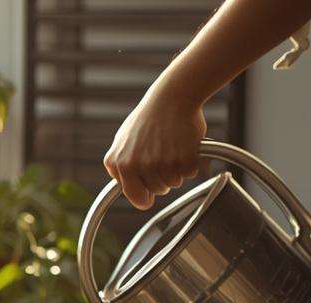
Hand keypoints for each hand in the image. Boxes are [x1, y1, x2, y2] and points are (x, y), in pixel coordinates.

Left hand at [104, 87, 207, 210]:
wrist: (172, 97)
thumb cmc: (148, 118)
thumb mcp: (122, 140)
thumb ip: (119, 165)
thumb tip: (120, 186)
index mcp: (120, 164)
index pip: (135, 197)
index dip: (144, 198)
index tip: (149, 197)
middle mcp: (138, 166)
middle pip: (157, 190)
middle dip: (162, 179)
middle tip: (164, 157)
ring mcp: (161, 164)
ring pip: (174, 183)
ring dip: (176, 171)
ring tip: (172, 148)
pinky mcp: (183, 160)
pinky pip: (190, 174)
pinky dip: (191, 163)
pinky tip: (184, 146)